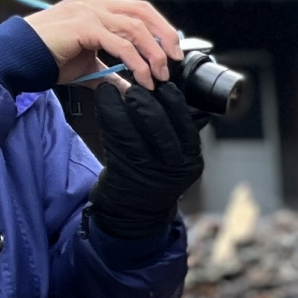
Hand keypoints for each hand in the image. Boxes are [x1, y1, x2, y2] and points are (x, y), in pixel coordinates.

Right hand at [21, 0, 183, 85]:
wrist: (17, 59)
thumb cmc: (46, 58)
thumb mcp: (86, 65)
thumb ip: (110, 72)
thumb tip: (130, 87)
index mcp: (95, 5)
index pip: (138, 9)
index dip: (161, 28)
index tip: (174, 51)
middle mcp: (93, 3)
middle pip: (143, 12)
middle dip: (166, 37)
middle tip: (175, 62)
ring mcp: (88, 12)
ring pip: (135, 28)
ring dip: (154, 55)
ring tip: (159, 76)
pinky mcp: (83, 26)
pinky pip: (120, 44)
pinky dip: (137, 63)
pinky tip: (142, 79)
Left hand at [84, 76, 203, 242]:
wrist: (137, 211)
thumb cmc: (157, 176)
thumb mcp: (178, 157)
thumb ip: (178, 130)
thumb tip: (170, 92)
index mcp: (191, 159)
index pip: (185, 123)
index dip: (174, 101)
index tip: (164, 86)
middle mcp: (173, 167)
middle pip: (160, 125)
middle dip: (146, 101)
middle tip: (137, 86)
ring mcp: (148, 171)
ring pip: (134, 130)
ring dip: (123, 105)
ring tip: (118, 89)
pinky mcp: (124, 171)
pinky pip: (114, 137)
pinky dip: (108, 115)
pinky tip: (105, 101)